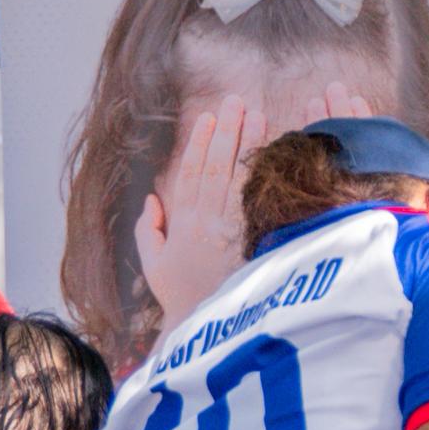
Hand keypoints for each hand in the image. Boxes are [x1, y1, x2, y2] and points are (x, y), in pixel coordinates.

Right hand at [136, 96, 264, 328]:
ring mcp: (233, 229)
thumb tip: (152, 198)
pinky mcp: (254, 240)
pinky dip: (268, 176)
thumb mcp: (153, 262)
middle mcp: (209, 220)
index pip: (194, 172)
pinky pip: (262, 201)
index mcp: (184, 222)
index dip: (202, 142)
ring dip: (249, 145)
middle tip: (238, 101)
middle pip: (219, 166)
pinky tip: (279, 154)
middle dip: (229, 132)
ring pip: (241, 178)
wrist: (206, 328)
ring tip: (258, 114)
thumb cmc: (181, 296)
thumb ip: (149, 229)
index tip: (210, 116)